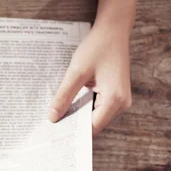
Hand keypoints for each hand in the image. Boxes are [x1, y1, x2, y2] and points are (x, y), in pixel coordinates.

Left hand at [48, 22, 132, 136]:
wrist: (113, 30)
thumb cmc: (97, 48)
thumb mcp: (76, 72)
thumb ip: (64, 96)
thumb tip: (52, 118)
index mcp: (115, 99)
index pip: (92, 128)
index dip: (73, 134)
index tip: (54, 139)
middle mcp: (121, 103)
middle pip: (93, 125)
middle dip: (73, 128)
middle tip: (49, 132)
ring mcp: (119, 100)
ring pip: (94, 118)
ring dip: (77, 118)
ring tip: (55, 122)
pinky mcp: (114, 95)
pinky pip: (96, 109)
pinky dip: (82, 110)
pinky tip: (67, 109)